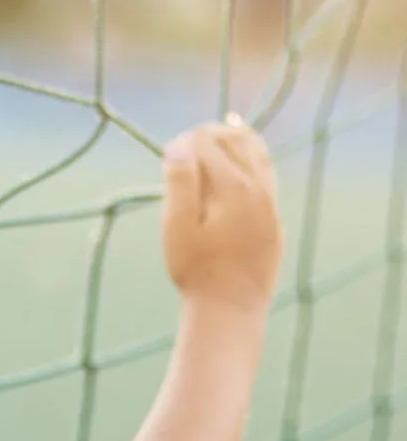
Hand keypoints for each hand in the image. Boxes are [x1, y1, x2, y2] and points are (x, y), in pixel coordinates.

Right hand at [161, 118, 283, 313]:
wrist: (231, 307)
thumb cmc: (196, 269)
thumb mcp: (177, 226)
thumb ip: (179, 182)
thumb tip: (178, 145)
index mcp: (233, 186)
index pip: (207, 143)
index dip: (182, 142)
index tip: (165, 157)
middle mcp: (259, 188)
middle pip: (238, 139)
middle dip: (209, 134)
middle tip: (185, 144)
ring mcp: (271, 203)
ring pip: (258, 153)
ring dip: (234, 142)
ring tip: (213, 140)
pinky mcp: (274, 219)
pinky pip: (266, 175)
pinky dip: (249, 161)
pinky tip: (236, 167)